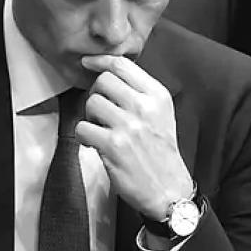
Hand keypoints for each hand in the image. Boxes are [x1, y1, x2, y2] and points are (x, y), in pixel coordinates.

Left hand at [76, 55, 193, 219]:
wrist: (168, 189)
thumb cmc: (161, 152)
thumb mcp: (161, 114)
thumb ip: (140, 92)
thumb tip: (108, 73)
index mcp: (157, 96)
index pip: (122, 65)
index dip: (100, 61)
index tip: (88, 62)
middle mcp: (144, 107)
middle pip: (103, 81)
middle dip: (96, 94)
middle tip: (101, 111)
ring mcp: (128, 126)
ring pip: (91, 102)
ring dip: (90, 116)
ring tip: (101, 129)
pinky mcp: (113, 145)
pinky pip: (83, 127)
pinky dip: (84, 136)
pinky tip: (95, 143)